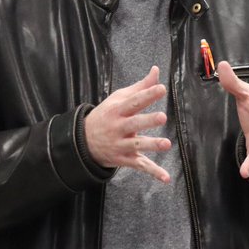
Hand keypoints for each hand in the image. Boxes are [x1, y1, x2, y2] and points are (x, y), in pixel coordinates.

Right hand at [83, 66, 172, 182]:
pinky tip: (166, 178)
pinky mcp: (124, 159)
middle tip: (162, 117)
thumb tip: (156, 70)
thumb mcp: (118, 99)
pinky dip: (153, 172)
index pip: (134, 101)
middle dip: (148, 121)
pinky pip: (140, 166)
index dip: (147, 95)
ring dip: (151, 145)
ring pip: (137, 145)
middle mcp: (118, 128)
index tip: (161, 88)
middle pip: (134, 123)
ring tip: (166, 144)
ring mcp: (120, 145)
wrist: (82, 141)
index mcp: (117, 110)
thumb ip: (140, 87)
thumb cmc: (107, 115)